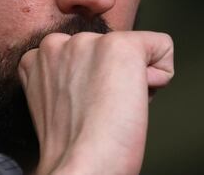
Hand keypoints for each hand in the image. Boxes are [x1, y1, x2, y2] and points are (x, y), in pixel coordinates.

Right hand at [18, 31, 173, 174]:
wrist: (84, 165)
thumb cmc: (74, 148)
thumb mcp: (57, 100)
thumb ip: (68, 76)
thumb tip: (99, 72)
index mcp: (41, 57)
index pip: (86, 53)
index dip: (94, 84)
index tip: (85, 108)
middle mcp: (59, 42)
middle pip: (109, 50)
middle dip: (112, 78)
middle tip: (100, 111)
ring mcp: (90, 41)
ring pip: (135, 50)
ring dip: (132, 79)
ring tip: (114, 108)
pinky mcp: (121, 45)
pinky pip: (162, 46)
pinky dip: (162, 75)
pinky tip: (136, 100)